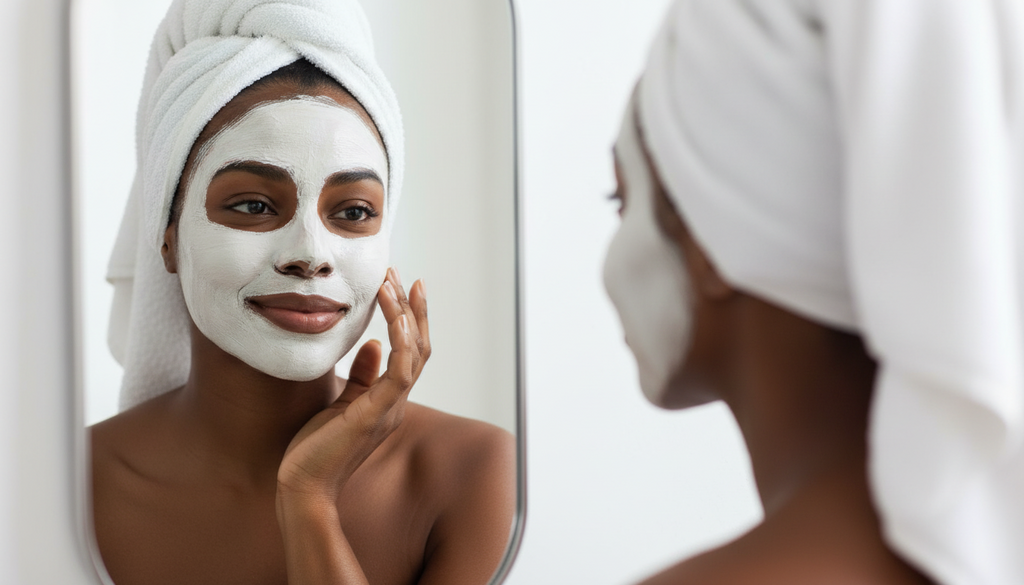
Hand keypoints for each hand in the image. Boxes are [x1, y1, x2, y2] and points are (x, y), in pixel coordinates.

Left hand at [276, 267, 429, 501]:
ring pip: (414, 353)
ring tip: (392, 284)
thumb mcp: (341, 402)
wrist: (302, 485)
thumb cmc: (315, 449)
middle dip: (412, 308)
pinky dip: (402, 340)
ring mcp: (391, 408)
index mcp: (389, 400)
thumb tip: (374, 344)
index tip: (402, 286)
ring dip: (405, 315)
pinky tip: (394, 316)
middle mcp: (396, 402)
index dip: (410, 318)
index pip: (410, 352)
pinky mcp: (377, 413)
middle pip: (419, 347)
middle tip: (401, 275)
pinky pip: (401, 371)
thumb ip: (362, 375)